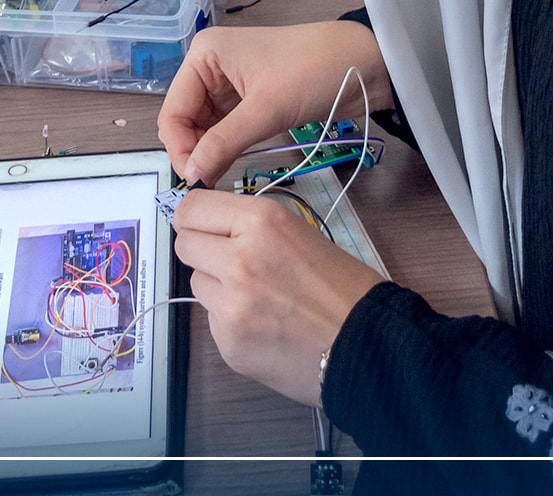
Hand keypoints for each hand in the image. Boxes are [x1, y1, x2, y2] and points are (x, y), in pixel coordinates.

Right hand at [160, 22, 392, 186]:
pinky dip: (226, 148)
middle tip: (210, 184)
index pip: (174, 111)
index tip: (195, 181)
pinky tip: (231, 166)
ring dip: (210, 152)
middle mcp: (209, 67)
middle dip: (194, 152)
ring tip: (221, 179)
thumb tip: (192, 177)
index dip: (180, 148)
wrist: (365, 62)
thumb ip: (224, 143)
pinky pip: (225, 128)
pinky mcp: (249, 99)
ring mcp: (229, 84)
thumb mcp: (266, 109)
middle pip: (185, 120)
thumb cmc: (313, 72)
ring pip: (204, 128)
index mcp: (204, 55)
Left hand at [172, 189, 385, 406]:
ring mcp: (231, 305)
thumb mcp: (298, 232)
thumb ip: (250, 226)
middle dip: (203, 249)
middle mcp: (239, 259)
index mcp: (262, 222)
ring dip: (218, 286)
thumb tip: (210, 225)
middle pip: (184, 244)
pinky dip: (231, 320)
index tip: (200, 223)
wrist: (368, 345)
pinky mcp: (228, 343)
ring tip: (259, 296)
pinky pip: (212, 320)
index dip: (195, 216)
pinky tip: (265, 324)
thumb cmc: (345, 290)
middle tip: (230, 259)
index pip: (191, 207)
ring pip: (197, 283)